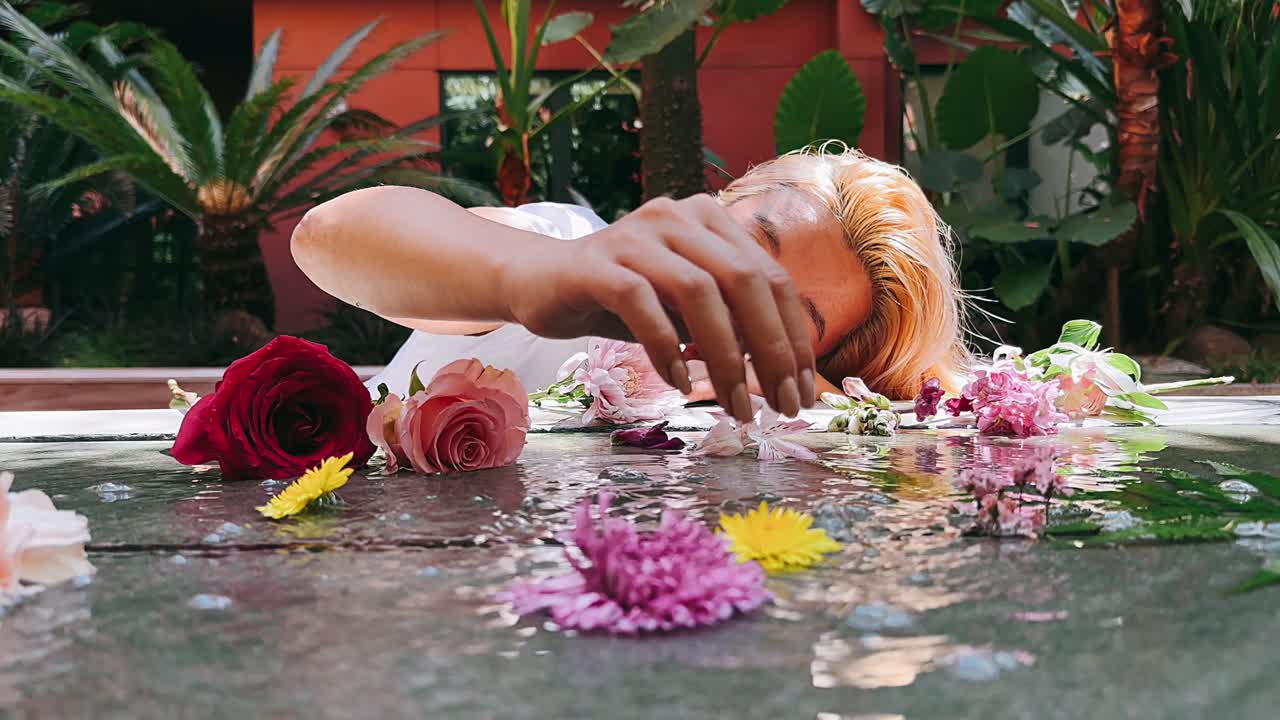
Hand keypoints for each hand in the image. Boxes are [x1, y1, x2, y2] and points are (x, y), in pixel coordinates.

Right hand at [498, 194, 815, 421]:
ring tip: (736, 407)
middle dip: (773, 350)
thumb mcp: (685, 310)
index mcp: (710, 221)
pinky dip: (666, 348)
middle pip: (746, 281)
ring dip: (727, 358)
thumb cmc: (622, 300)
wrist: (540, 283)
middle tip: (782, 406)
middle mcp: (678, 218)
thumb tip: (783, 372)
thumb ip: (729, 323)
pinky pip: (641, 304)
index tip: (804, 390)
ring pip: (699, 292)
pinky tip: (678, 383)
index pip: (772, 277)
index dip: (795, 336)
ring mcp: (635, 236)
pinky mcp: (595, 265)